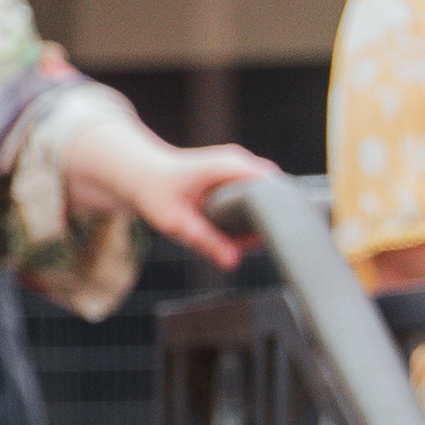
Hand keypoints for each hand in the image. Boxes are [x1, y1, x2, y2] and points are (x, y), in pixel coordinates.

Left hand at [87, 127, 286, 267]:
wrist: (143, 173)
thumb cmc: (156, 194)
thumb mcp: (176, 222)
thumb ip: (206, 241)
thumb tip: (233, 263)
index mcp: (228, 165)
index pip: (272, 185)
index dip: (281, 210)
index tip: (277, 237)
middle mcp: (239, 161)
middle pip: (275, 191)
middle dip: (271, 219)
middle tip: (256, 244)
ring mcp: (241, 166)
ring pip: (269, 194)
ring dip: (262, 218)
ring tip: (243, 239)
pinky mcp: (239, 174)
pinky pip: (259, 194)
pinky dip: (255, 213)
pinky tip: (241, 231)